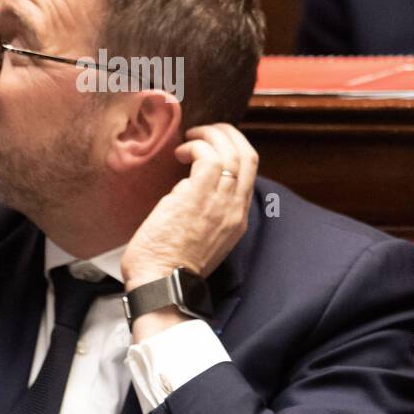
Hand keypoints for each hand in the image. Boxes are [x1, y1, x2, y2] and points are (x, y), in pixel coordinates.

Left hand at [121, 123, 257, 290]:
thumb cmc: (171, 265)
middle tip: (206, 131)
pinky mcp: (199, 195)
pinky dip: (195, 147)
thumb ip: (206, 213)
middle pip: (249, 156)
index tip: (213, 146)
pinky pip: (208, 157)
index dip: (234, 151)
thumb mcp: (203, 239)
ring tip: (190, 138)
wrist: (163, 283)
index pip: (250, 174)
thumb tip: (188, 187)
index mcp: (238, 219)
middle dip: (228, 134)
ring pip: (232, 151)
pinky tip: (180, 154)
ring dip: (210, 136)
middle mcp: (236, 208)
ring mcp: (221, 201)